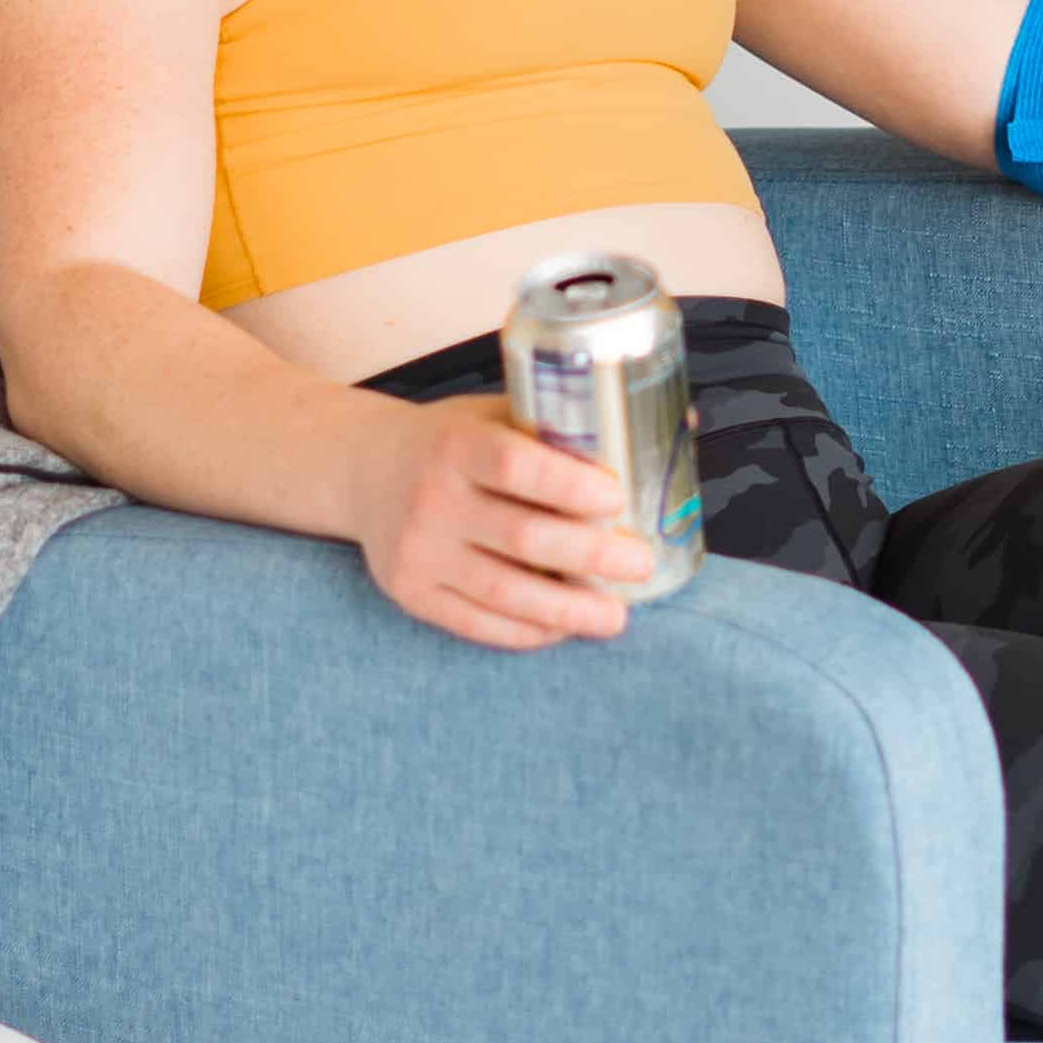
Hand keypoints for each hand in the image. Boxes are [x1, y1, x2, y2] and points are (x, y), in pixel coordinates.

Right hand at [354, 397, 659, 650]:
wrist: (363, 469)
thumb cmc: (451, 441)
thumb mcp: (493, 413)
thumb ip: (562, 424)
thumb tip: (678, 422)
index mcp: (456, 445)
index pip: (516, 468)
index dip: (571, 487)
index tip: (618, 499)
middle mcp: (432, 499)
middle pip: (523, 538)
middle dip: (593, 556)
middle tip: (638, 563)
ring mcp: (418, 551)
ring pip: (505, 592)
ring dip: (570, 610)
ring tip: (615, 616)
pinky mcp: (411, 593)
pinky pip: (478, 623)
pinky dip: (528, 630)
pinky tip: (563, 627)